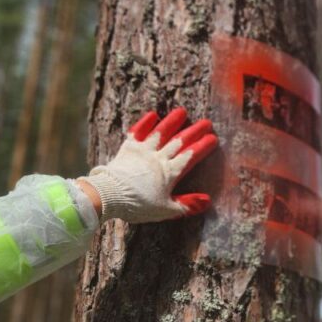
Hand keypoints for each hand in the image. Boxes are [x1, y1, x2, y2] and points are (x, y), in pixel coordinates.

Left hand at [82, 108, 218, 222]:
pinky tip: (152, 115)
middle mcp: (159, 158)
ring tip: (182, 111)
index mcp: (170, 173)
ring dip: (172, 122)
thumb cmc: (138, 205)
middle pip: (179, 141)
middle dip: (194, 131)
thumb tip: (207, 201)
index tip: (213, 138)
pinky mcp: (128, 148)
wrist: (108, 195)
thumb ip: (187, 205)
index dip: (202, 146)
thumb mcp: (165, 210)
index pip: (190, 156)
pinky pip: (138, 132)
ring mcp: (143, 151)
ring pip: (161, 133)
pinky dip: (145, 123)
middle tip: (206, 122)